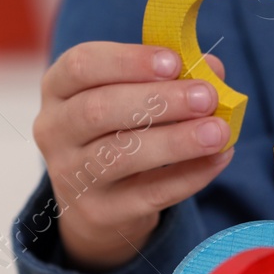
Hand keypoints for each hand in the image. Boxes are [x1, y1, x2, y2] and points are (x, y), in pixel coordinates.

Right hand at [32, 42, 234, 271]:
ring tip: (218, 131)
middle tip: (207, 97)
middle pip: (99, 110)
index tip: (174, 61)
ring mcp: (72, 176)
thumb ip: (172, 77)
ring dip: (176, 141)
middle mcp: (54, 130)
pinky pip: (149, 193)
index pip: (81, 65)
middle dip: (158, 101)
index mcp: (59, 88)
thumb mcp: (135, 97)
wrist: (98, 205)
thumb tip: (214, 68)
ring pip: (121, 155)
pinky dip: (189, 175)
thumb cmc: (120, 132)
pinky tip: (219, 158)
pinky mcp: (100, 213)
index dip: (128, 61)